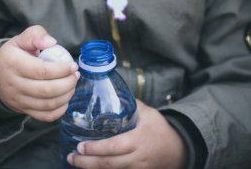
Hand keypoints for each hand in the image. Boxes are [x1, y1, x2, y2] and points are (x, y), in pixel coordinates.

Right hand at [0, 25, 79, 121]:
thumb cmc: (14, 55)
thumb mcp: (21, 39)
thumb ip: (36, 35)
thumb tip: (52, 42)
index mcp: (13, 64)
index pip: (41, 71)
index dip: (61, 70)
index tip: (73, 65)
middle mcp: (14, 85)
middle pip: (46, 90)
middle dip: (67, 83)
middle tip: (75, 75)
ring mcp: (18, 100)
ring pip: (48, 104)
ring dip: (66, 95)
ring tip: (72, 84)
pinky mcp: (23, 110)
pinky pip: (45, 116)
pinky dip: (60, 110)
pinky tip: (65, 99)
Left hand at [68, 100, 186, 168]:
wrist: (178, 149)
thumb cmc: (160, 129)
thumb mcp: (148, 113)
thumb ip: (130, 104)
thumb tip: (110, 91)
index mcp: (139, 140)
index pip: (114, 147)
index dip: (96, 149)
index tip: (80, 146)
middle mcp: (137, 157)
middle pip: (109, 164)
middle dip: (87, 162)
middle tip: (72, 156)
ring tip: (76, 162)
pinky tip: (91, 168)